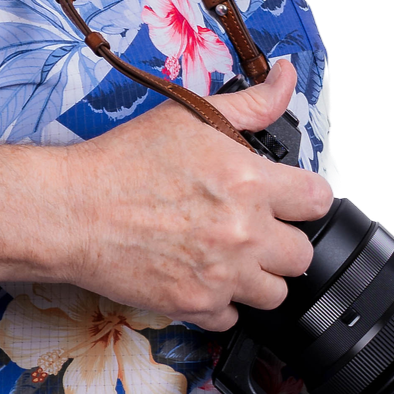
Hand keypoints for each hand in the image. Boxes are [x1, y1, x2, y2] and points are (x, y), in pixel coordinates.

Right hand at [54, 60, 333, 331]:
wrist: (75, 209)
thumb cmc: (124, 161)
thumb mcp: (190, 115)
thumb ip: (251, 102)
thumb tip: (286, 75)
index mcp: (248, 181)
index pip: (318, 200)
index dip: (305, 197)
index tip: (289, 198)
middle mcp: (243, 233)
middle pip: (303, 255)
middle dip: (283, 241)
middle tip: (254, 228)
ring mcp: (222, 275)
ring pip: (275, 294)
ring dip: (258, 277)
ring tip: (230, 255)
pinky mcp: (195, 306)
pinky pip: (232, 318)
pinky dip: (220, 302)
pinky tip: (201, 275)